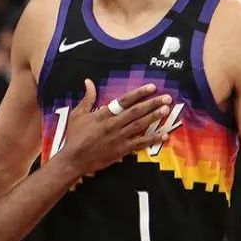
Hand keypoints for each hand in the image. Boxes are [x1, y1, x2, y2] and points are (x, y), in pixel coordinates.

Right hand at [56, 80, 170, 175]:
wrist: (74, 159)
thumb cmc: (74, 136)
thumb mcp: (78, 114)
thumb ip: (87, 97)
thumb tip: (89, 81)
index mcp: (103, 114)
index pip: (124, 101)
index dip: (139, 93)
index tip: (152, 87)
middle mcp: (113, 124)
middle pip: (136, 112)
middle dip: (152, 104)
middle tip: (167, 98)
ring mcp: (118, 138)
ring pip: (140, 126)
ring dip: (154, 117)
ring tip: (166, 110)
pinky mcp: (121, 150)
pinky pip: (140, 143)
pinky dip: (152, 139)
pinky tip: (163, 134)